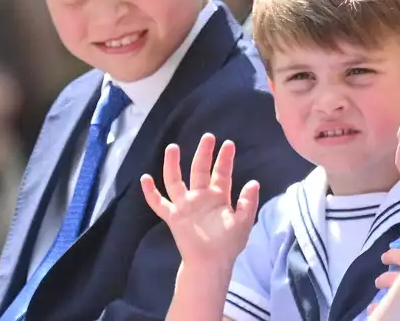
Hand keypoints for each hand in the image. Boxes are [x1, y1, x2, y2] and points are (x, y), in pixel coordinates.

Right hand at [140, 133, 259, 269]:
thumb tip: (254, 182)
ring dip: (173, 165)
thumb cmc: (229, 243)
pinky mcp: (173, 217)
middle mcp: (200, 196)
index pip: (221, 173)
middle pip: (199, 170)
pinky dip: (150, 193)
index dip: (224, 159)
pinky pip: (159, 204)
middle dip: (203, 154)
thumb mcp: (243, 222)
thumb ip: (248, 202)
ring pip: (175, 181)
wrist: (211, 263)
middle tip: (207, 137)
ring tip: (172, 147)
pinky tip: (145, 179)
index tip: (228, 143)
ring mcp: (185, 205)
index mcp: (218, 196)